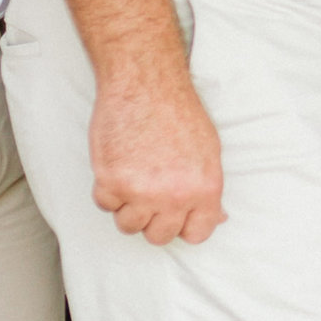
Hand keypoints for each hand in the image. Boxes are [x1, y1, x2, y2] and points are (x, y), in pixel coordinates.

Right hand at [90, 66, 225, 244]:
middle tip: (149, 193)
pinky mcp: (110, 181)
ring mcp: (141, 191)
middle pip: (159, 236)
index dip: (183, 224)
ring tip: (133, 177)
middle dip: (153, 219)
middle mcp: (174, 196)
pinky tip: (118, 165)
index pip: (196, 234)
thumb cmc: (177, 111)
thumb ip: (208, 190)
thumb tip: (216, 218)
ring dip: (127, 207)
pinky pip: (105, 204)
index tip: (175, 214)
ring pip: (128, 226)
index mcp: (205, 189)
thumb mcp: (209, 151)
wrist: (144, 84)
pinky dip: (107, 190)